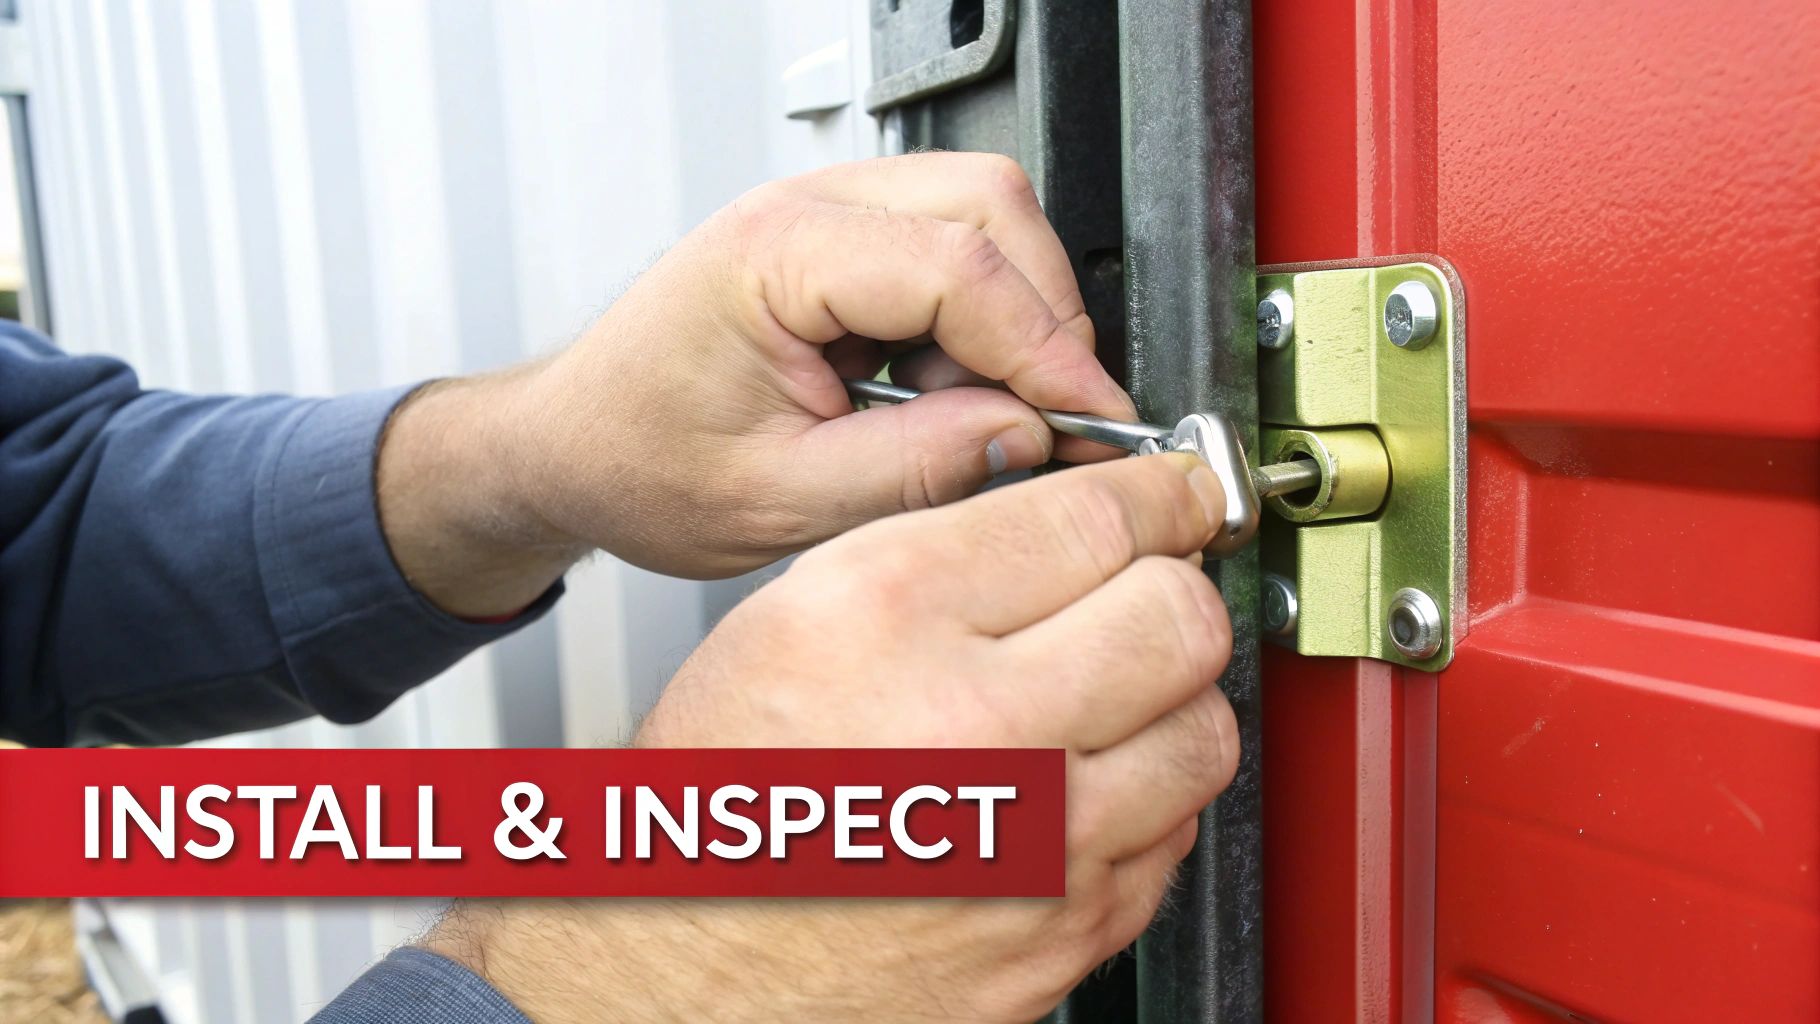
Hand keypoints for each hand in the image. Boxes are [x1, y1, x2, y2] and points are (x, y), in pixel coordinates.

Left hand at [375, 153, 1136, 615]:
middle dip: (1045, 318)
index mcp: (775, 254)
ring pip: (984, 220)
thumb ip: (909, 468)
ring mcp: (825, 218)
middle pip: (990, 208)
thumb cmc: (636, 461)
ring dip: (1013, 320)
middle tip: (1053, 420)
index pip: (958, 267)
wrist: (574, 447)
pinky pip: (952, 254)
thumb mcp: (776, 501)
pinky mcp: (843, 247)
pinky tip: (941, 400)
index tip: (1090, 418)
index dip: (1045, 348)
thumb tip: (1025, 440)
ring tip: (969, 420)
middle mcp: (803, 211)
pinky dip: (978, 327)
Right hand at [423, 453, 1239, 1022]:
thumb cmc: (722, 803)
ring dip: (1169, 697)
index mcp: (889, 620)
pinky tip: (1079, 788)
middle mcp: (976, 730)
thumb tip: (1078, 519)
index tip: (1174, 492)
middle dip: (1170, 588)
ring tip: (1107, 695)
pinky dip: (1145, 800)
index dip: (1157, 493)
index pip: (1094, 519)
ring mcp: (1038, 845)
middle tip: (1142, 589)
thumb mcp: (790, 618)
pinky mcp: (1068, 931)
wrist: (683, 972)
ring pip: (1204, 728)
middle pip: (1179, 616)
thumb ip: (942, 551)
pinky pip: (1174, 834)